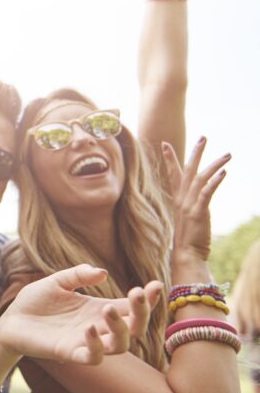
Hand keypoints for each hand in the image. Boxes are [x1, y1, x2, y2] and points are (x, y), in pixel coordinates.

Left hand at [0, 265, 163, 364]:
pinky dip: (95, 346)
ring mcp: (85, 342)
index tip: (156, 284)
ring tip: (107, 308)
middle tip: (137, 293)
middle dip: (141, 312)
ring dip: (120, 329)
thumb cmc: (36, 300)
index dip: (147, 298)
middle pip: (134, 328)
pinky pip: (92, 358)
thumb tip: (103, 273)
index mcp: (98, 309)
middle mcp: (98, 327)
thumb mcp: (57, 281)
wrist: (11, 319)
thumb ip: (78, 275)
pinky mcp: (69, 353)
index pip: (131, 307)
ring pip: (119, 346)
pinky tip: (89, 328)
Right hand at [162, 136, 228, 265]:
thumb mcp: (188, 219)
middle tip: (203, 137)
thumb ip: (190, 208)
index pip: (173, 174)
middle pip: (188, 170)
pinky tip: (224, 172)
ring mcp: (189, 205)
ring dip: (214, 164)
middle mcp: (181, 199)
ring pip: (200, 178)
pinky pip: (206, 193)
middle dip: (195, 153)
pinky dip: (214, 181)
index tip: (165, 144)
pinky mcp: (198, 212)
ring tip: (227, 155)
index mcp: (178, 199)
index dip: (169, 159)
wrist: (186, 255)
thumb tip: (195, 203)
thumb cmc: (189, 240)